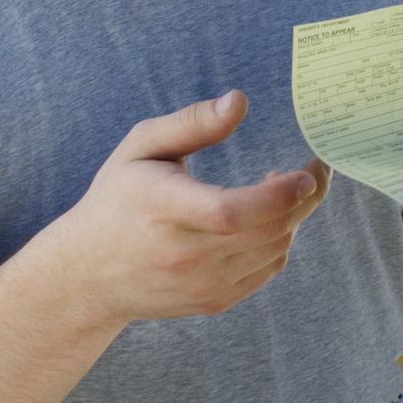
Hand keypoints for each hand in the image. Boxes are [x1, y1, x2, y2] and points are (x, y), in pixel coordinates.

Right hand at [54, 90, 330, 323]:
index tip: (305, 171)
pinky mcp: (214, 301)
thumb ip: (192, 122)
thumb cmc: (117, 198)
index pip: (231, 212)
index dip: (278, 195)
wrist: (87, 274)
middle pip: (267, 230)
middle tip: (315, 166)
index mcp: (164, 209)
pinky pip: (267, 269)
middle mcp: (185, 255)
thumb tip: (240, 101)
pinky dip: (280, 240)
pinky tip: (266, 217)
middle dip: (305, 197)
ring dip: (293, 216)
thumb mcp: (142, 146)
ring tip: (284, 186)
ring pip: (275, 249)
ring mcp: (201, 284)